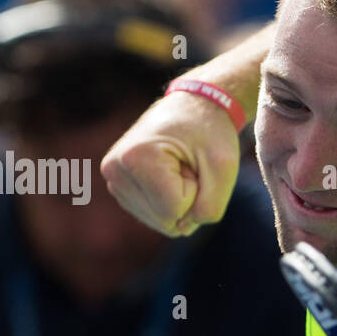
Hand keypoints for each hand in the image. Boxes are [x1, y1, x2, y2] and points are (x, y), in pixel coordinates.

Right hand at [101, 91, 240, 236]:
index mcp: (135, 157)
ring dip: (180, 200)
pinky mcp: (118, 185)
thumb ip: (210, 208)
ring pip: (160, 221)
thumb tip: (182, 229)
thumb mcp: (223, 168)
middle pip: (165, 220)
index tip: (194, 162)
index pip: (175, 210)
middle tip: (188, 165)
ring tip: (179, 167)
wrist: (194, 106)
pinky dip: (170, 201)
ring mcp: (113, 178)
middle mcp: (115, 168)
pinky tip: (169, 174)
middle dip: (188, 198)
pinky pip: (154, 216)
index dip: (196, 190)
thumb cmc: (210, 132)